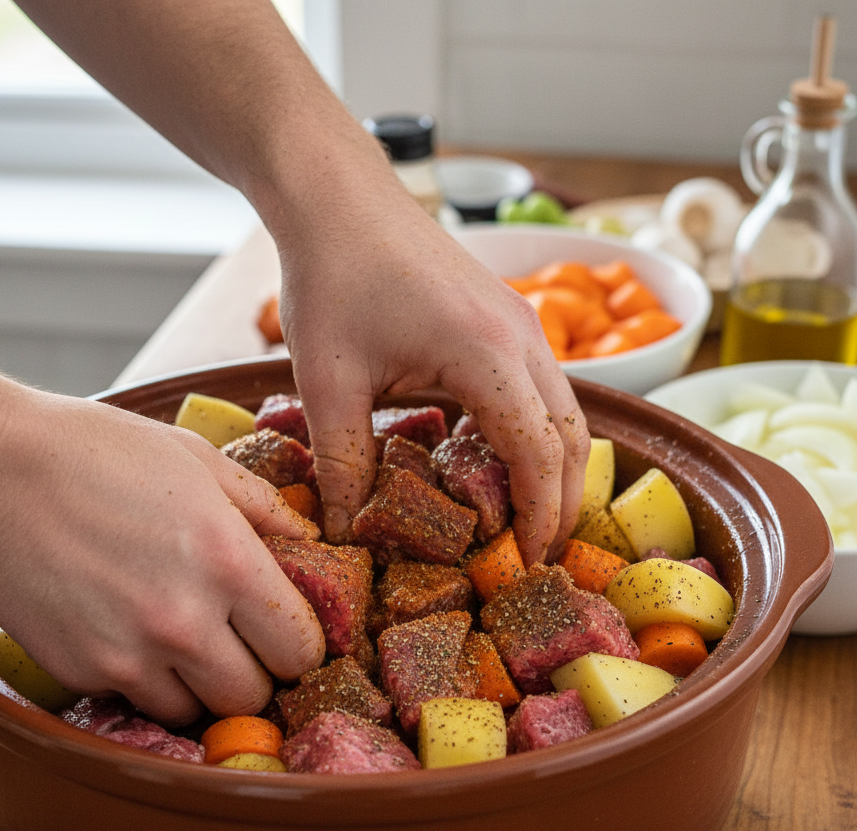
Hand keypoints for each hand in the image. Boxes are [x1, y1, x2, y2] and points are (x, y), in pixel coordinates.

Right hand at [0, 393, 325, 724]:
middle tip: (236, 642)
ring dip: (197, 684)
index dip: (298, 644)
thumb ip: (263, 507)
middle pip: (253, 697)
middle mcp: (185, 621)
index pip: (301, 649)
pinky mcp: (82, 672)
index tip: (283, 631)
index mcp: (229, 563)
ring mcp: (128, 655)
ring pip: (194, 711)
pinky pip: (134, 697)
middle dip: (254, 674)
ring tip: (179, 637)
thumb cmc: (100, 452)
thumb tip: (307, 541)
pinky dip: (141, 676)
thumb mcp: (197, 460)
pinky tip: (125, 628)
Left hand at [278, 196, 591, 564]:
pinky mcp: (507, 316)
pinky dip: (534, 433)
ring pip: (565, 412)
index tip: (524, 565)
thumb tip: (347, 532)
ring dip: (552, 469)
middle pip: (571, 439)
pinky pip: (542, 388)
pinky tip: (496, 462)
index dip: (540, 518)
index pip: (539, 454)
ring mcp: (522, 322)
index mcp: (487, 353)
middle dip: (560, 503)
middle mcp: (523, 336)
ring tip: (521, 520)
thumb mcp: (327, 382)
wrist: (336, 196)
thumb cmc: (330, 276)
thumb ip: (343, 464)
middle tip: (529, 557)